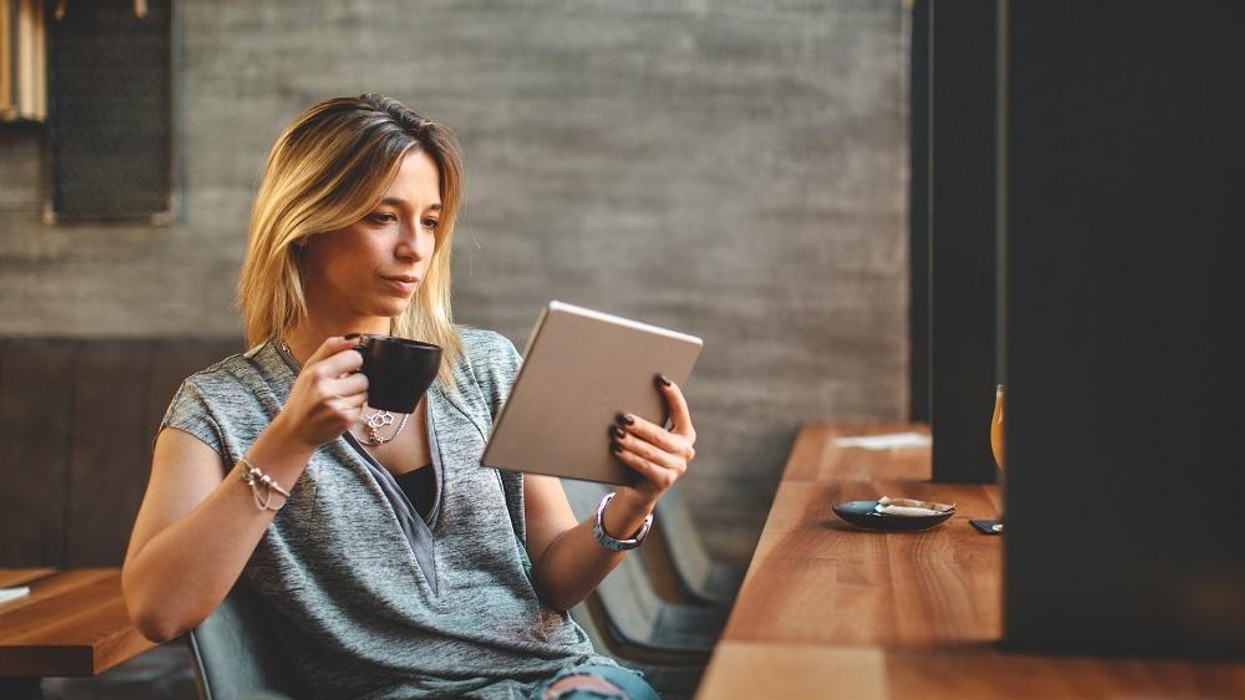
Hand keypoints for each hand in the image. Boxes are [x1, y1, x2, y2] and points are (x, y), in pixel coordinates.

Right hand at [271, 336, 367, 448]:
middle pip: (364, 378)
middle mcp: (328, 391)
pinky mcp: (347, 420)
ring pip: (366, 393)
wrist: (295, 430)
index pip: (355, 357)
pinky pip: (363, 407)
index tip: (347, 367)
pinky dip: (354, 407)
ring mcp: (338, 407)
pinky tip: (339, 409)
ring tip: (339, 398)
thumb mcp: (309, 368)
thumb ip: (331, 348)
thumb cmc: (303, 396)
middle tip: (341, 386)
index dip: (354, 361)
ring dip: (356, 395)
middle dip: (356, 380)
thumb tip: (355, 338)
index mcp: (318, 373)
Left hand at [610, 375, 696, 510]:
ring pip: (650, 451)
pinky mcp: (665, 481)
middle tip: (622, 417)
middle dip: (639, 425)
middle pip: (660, 435)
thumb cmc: (641, 454)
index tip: (660, 379)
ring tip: (615, 433)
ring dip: (631, 442)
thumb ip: (647, 421)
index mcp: (686, 433)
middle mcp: (686, 450)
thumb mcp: (647, 437)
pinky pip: (644, 466)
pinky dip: (629, 457)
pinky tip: (617, 450)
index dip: (672, 395)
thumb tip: (627, 398)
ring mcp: (678, 467)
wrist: (637, 489)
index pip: (680, 411)